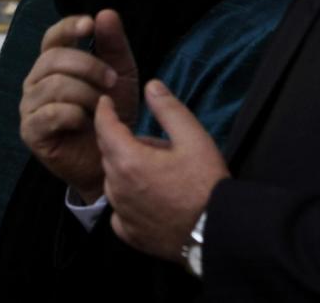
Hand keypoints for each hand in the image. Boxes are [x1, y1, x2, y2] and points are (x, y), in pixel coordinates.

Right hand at [20, 10, 138, 201]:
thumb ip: (113, 44)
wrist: (112, 158)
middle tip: (113, 82)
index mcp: (54, 63)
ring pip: (55, 85)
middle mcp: (36, 81)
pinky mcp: (31, 132)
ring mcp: (30, 107)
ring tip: (103, 108)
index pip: (52, 36)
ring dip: (87, 94)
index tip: (89, 24)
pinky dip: (76, 115)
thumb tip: (105, 13)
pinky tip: (87, 123)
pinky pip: (52, 113)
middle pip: (54, 58)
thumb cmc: (112, 113)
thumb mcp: (120, 74)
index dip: (68, 26)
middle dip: (90, 67)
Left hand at [94, 80, 229, 260]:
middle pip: (109, 153)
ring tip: (158, 168)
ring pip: (113, 180)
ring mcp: (122, 213)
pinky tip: (148, 195)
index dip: (104, 111)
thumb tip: (151, 85)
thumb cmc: (205, 184)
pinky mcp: (129, 233)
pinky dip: (128, 197)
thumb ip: (168, 109)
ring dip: (125, 168)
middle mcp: (118, 188)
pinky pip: (119, 208)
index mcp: (129, 160)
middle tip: (155, 142)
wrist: (215, 231)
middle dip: (122, 140)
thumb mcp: (193, 137)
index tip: (105, 101)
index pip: (105, 127)